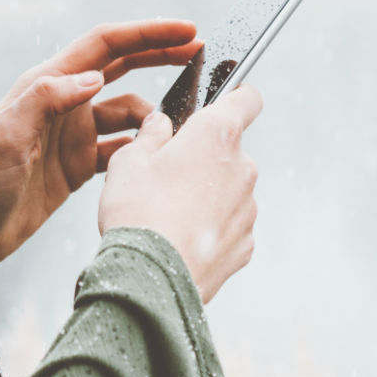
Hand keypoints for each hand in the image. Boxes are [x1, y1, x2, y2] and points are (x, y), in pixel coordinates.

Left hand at [0, 20, 202, 279]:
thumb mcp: (4, 136)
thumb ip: (46, 100)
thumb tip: (94, 77)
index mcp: (46, 86)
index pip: (105, 45)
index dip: (148, 33)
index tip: (188, 30)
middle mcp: (63, 103)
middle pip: (122, 66)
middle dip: (161, 54)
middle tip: (201, 50)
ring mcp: (73, 134)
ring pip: (128, 109)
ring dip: (156, 111)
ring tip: (183, 124)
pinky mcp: (79, 166)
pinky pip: (123, 147)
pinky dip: (145, 146)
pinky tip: (163, 153)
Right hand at [98, 85, 262, 303]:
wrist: (149, 280)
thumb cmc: (137, 213)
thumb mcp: (128, 161)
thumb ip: (150, 135)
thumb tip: (160, 124)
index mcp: (216, 134)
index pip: (246, 98)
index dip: (235, 96)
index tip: (223, 102)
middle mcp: (242, 166)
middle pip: (230, 150)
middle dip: (205, 157)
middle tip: (168, 176)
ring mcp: (248, 207)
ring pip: (230, 190)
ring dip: (209, 195)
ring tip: (170, 214)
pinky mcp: (246, 243)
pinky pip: (230, 225)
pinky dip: (212, 228)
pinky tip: (182, 238)